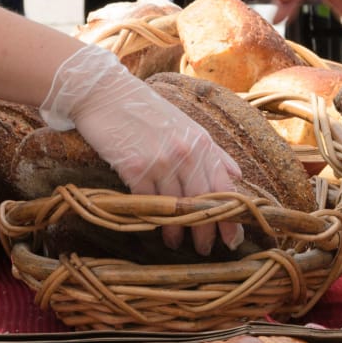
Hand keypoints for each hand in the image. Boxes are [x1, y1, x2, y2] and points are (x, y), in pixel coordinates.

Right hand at [40, 45, 244, 254]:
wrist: (105, 94)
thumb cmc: (147, 110)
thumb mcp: (186, 125)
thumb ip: (212, 151)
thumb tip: (236, 174)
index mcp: (201, 142)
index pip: (225, 187)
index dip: (231, 217)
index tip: (233, 238)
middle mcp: (185, 152)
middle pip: (204, 202)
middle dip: (208, 230)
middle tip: (207, 248)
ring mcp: (160, 161)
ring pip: (177, 206)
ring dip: (179, 230)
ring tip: (179, 244)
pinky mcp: (135, 168)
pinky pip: (150, 202)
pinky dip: (155, 220)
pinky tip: (157, 230)